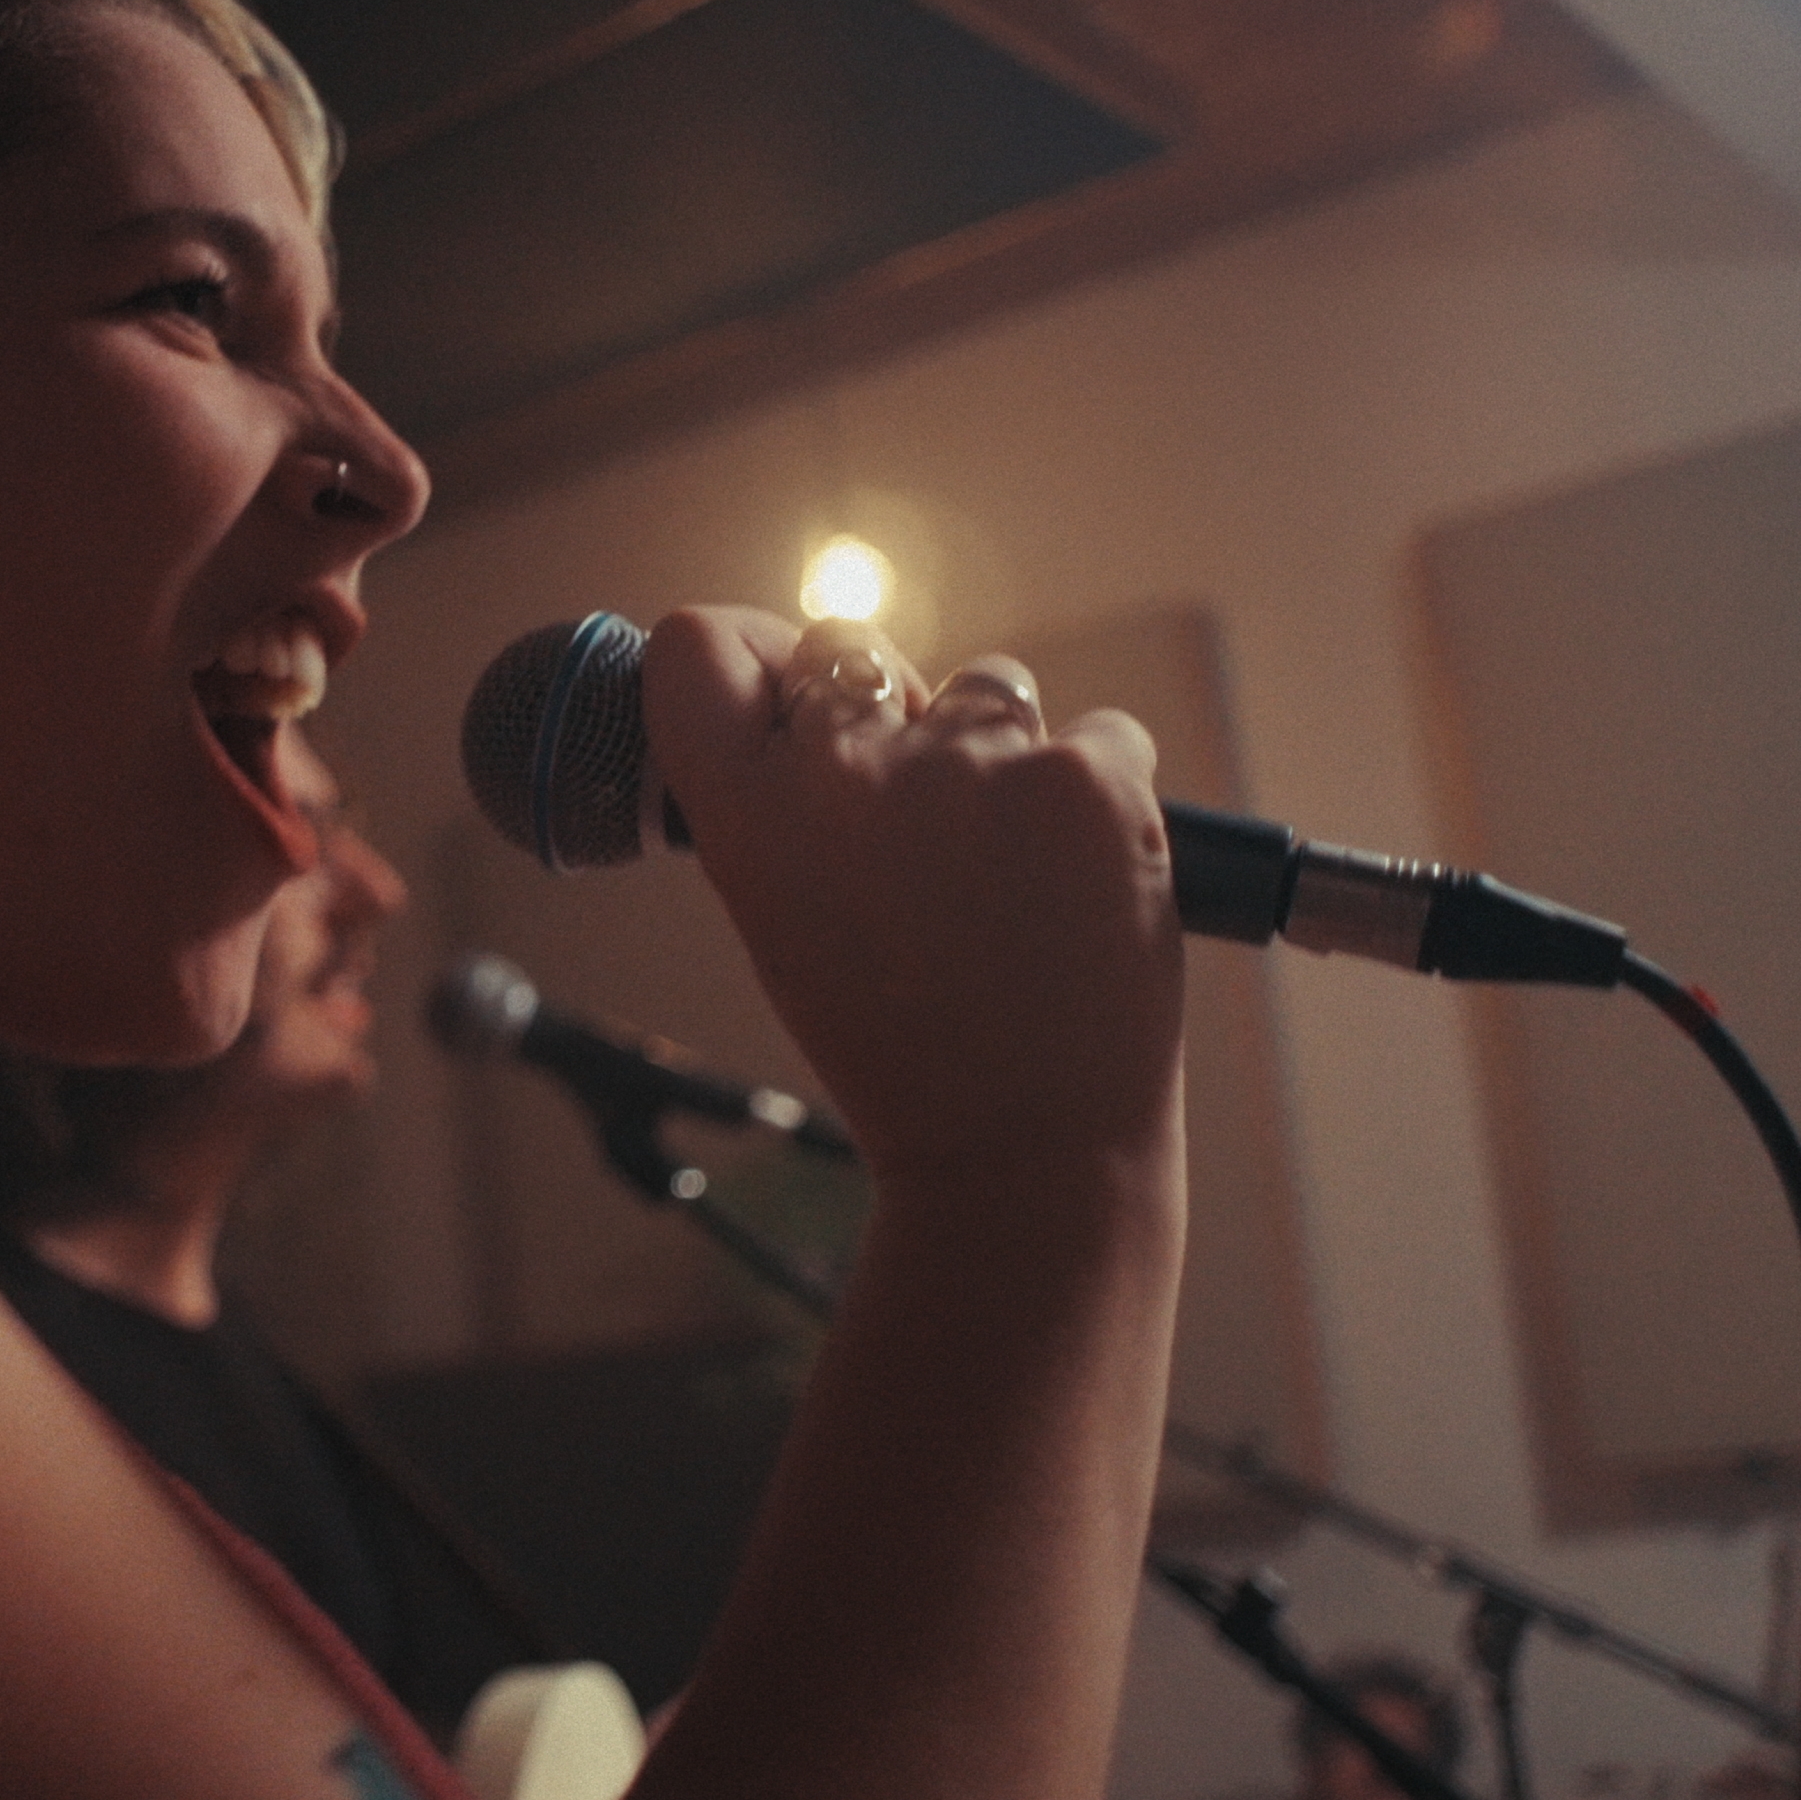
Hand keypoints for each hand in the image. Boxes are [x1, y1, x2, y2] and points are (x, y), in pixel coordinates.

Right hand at [636, 607, 1184, 1184]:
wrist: (1026, 1153)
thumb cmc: (905, 1046)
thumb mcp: (786, 920)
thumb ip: (790, 797)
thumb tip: (834, 680)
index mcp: (747, 814)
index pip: (699, 646)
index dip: (748, 654)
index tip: (783, 687)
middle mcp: (846, 771)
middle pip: (849, 648)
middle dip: (887, 709)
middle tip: (925, 829)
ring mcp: (974, 762)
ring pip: (986, 687)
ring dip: (1002, 756)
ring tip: (1011, 881)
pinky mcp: (1090, 776)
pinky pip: (1098, 734)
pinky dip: (1101, 795)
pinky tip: (1082, 886)